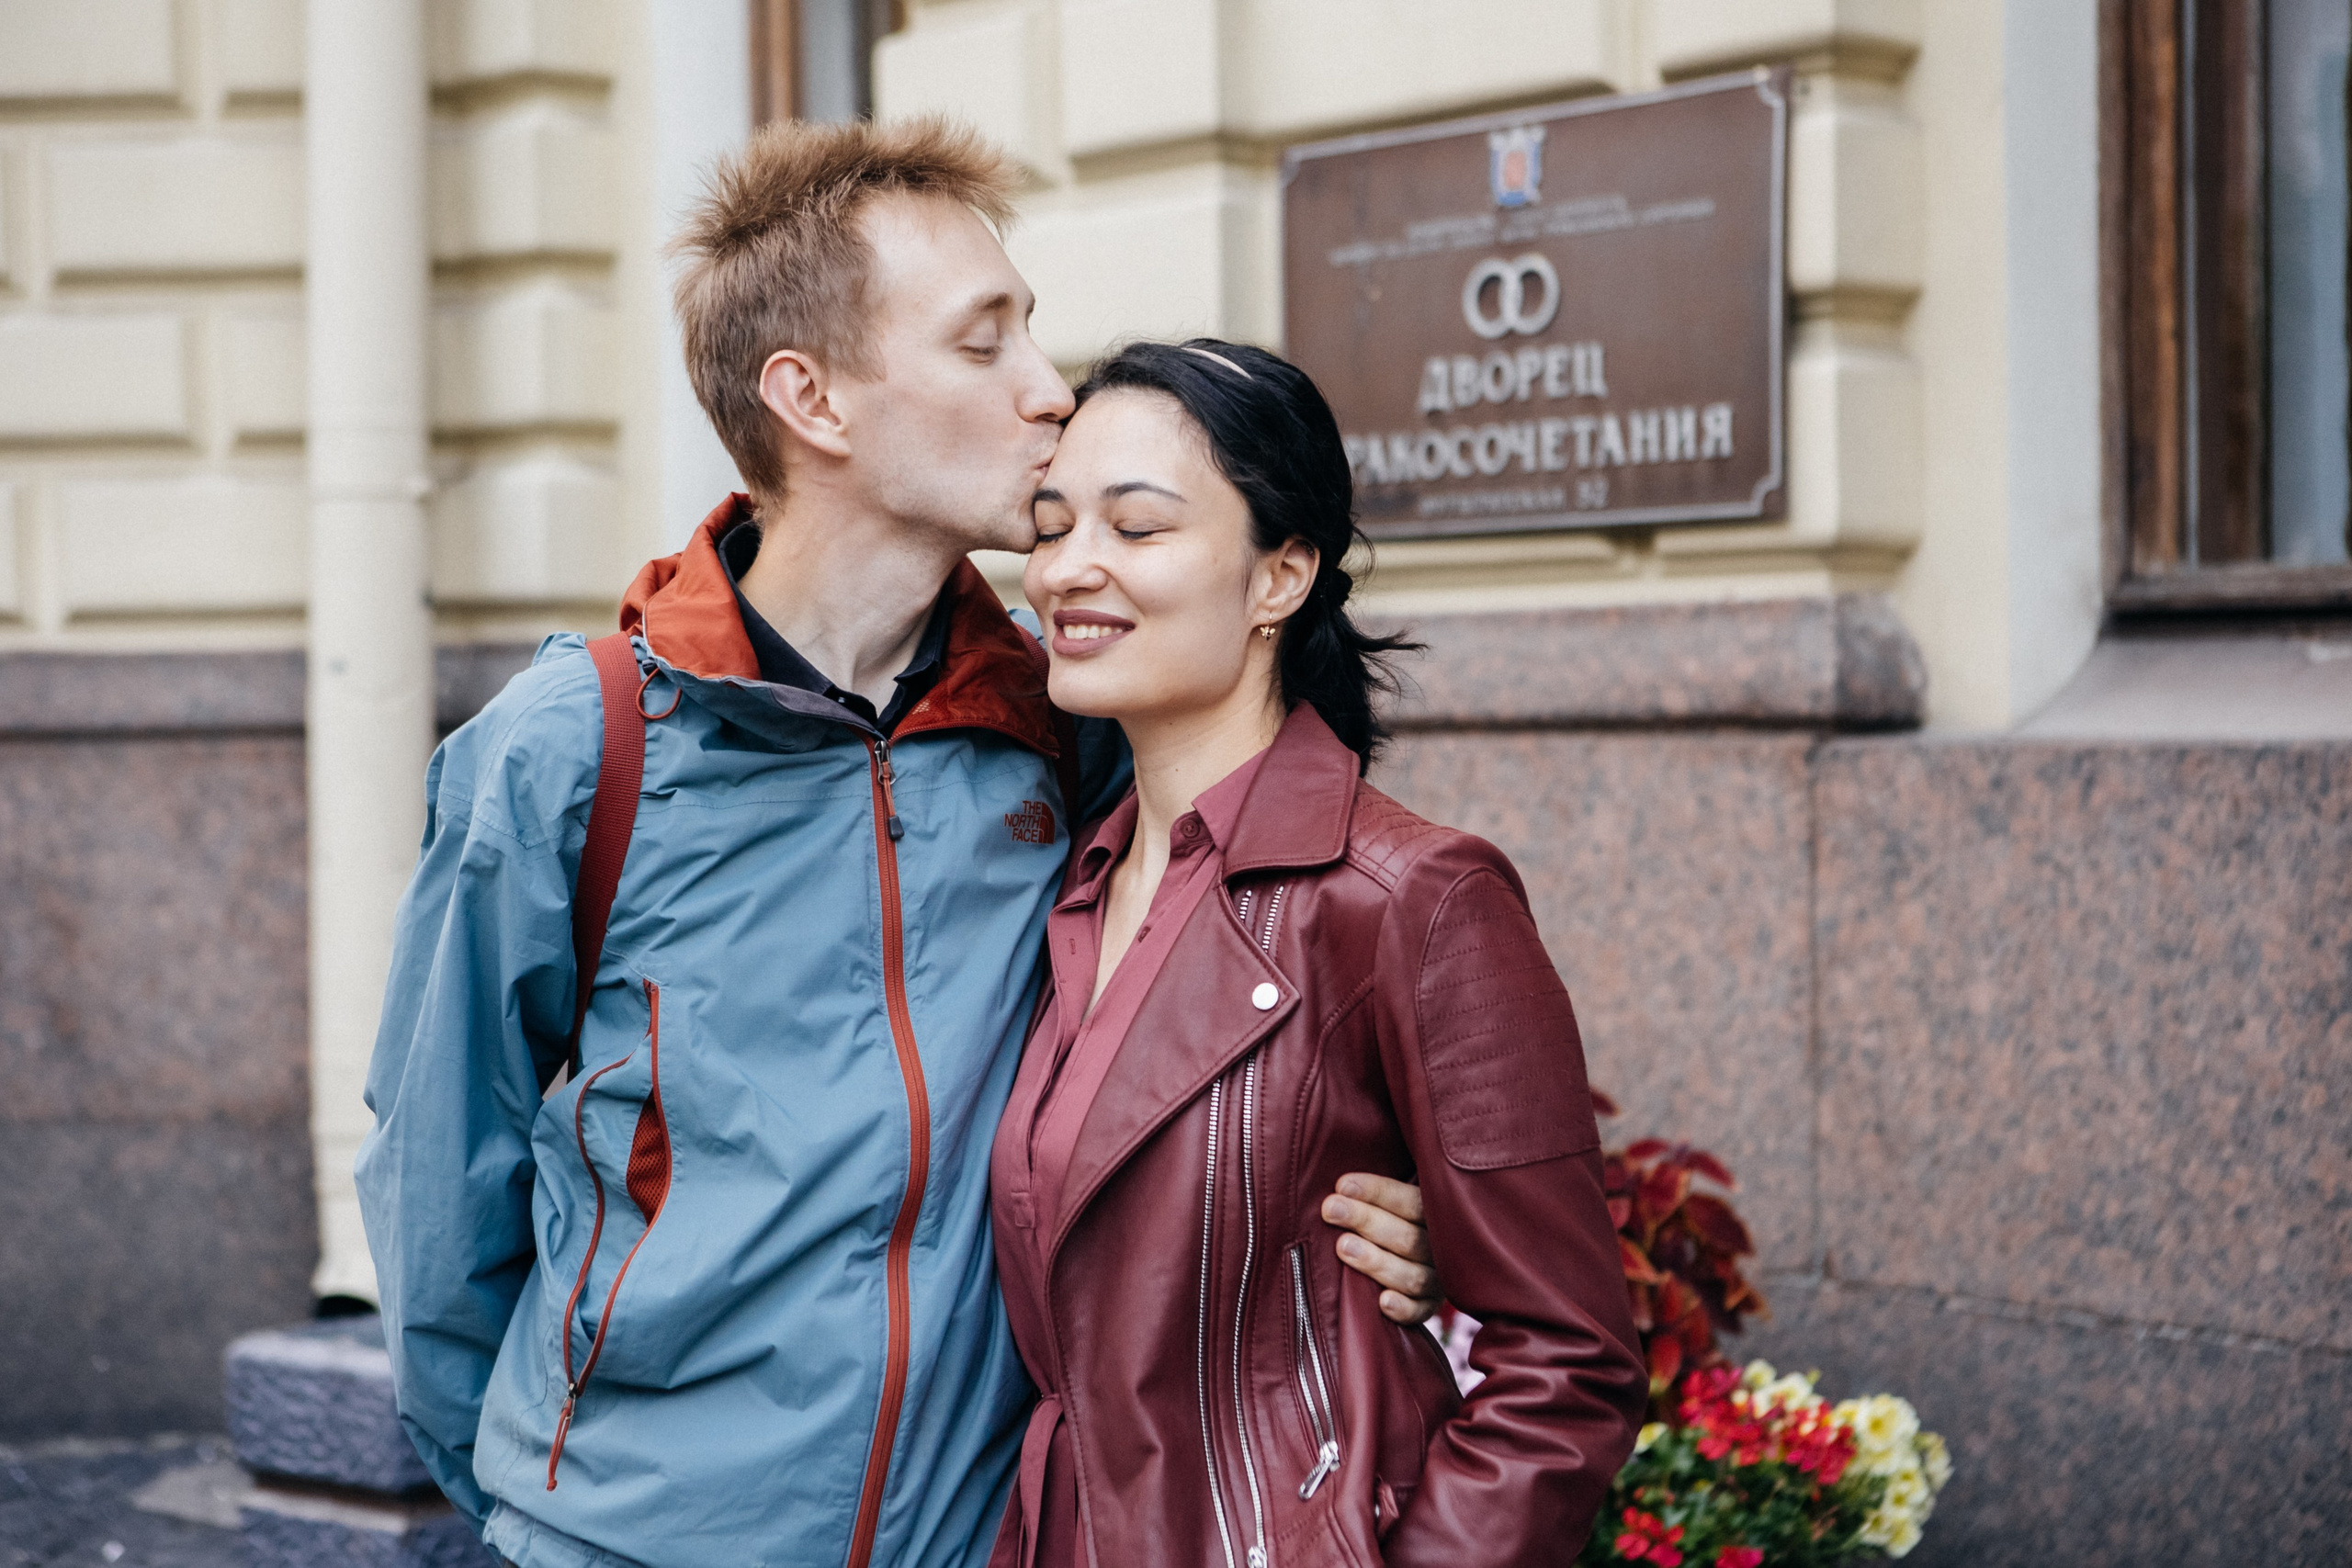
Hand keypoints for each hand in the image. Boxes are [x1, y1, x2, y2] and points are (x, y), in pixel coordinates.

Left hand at [1322, 1172, 1443, 1323]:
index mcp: (1435, 1214)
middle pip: (1408, 1237)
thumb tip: (1340, 1183)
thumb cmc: (1391, 1220)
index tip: (1342, 1185)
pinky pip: (1419, 1311)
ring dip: (1376, 1261)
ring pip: (1412, 1276)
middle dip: (1366, 1220)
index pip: (1411, 1201)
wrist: (1410, 1257)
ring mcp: (1437, 1280)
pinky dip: (1403, 1308)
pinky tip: (1382, 1301)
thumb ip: (1373, 1194)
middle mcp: (1441, 1248)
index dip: (1378, 1192)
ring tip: (1343, 1247)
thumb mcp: (1391, 1202)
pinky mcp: (1428, 1307)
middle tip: (1331, 1210)